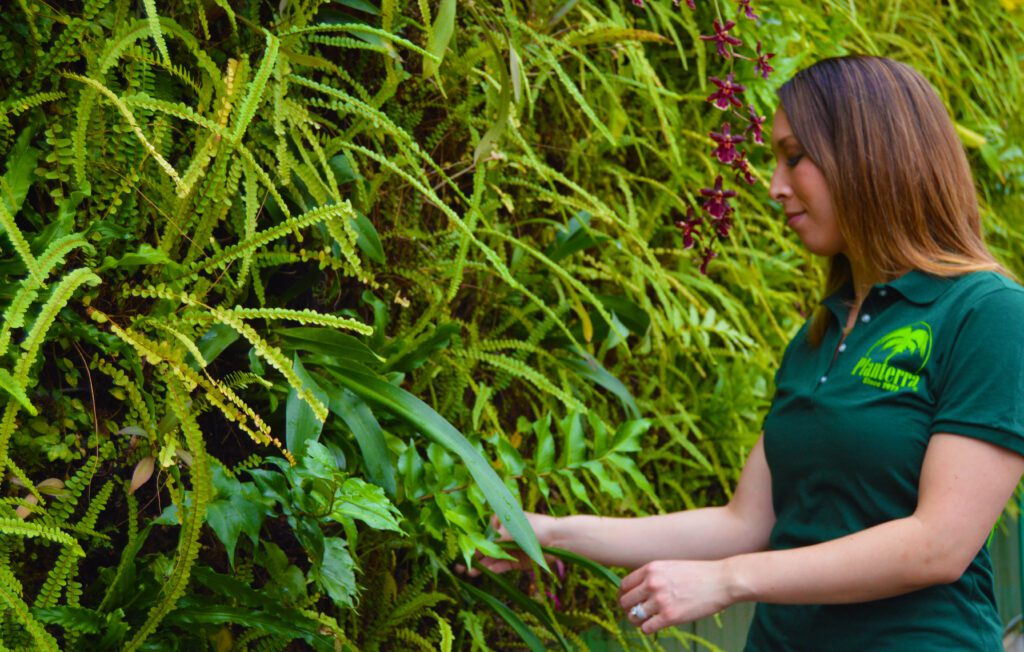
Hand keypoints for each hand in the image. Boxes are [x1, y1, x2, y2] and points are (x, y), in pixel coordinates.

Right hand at [454, 512, 556, 575]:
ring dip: (480, 564)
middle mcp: (504, 535)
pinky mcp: (517, 561)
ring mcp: (510, 548)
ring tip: (467, 572)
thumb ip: (493, 540)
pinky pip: (501, 565)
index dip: (470, 541)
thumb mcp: (511, 530)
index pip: (482, 531)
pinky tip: (482, 572)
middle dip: (472, 555)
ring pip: (492, 557)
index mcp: (502, 520)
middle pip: (485, 546)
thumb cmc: (534, 527)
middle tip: (458, 564)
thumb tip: (476, 546)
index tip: (459, 549)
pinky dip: (492, 569)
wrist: (559, 540)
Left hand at [618, 560, 733, 633]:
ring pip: (634, 616)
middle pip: (625, 601)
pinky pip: (647, 628)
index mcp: (651, 569)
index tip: (627, 601)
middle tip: (635, 613)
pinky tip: (655, 626)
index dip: (623, 595)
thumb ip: (653, 576)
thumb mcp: (671, 566)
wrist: (721, 580)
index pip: (624, 585)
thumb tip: (638, 589)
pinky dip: (648, 629)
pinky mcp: (670, 616)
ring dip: (637, 621)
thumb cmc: (699, 574)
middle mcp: (652, 583)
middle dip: (628, 609)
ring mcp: (660, 600)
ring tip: (645, 621)